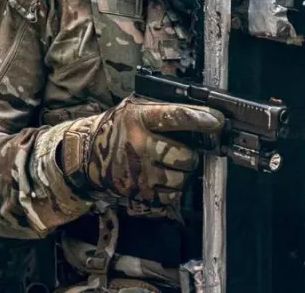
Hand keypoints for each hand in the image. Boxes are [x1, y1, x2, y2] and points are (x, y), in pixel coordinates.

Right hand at [61, 96, 223, 213]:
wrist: (88, 153)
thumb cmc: (117, 128)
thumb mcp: (134, 109)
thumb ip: (162, 110)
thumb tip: (203, 113)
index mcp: (138, 118)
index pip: (174, 117)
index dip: (198, 118)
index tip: (217, 121)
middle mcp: (139, 145)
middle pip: (185, 155)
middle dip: (190, 154)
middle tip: (183, 151)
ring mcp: (139, 172)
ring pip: (182, 178)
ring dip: (182, 172)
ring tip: (169, 165)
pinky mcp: (140, 192)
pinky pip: (172, 194)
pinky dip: (173, 188)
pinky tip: (162, 178)